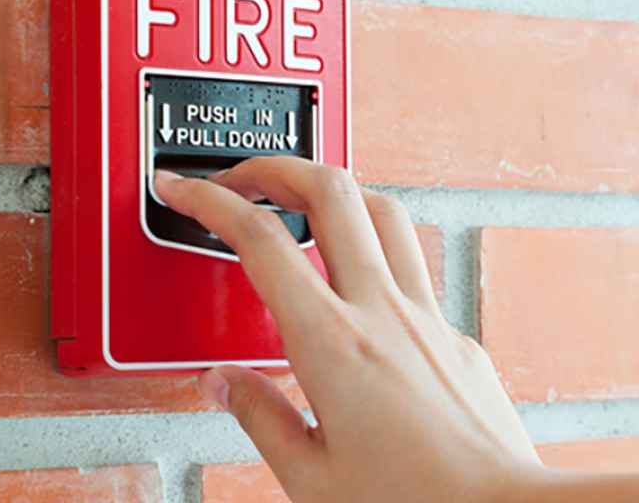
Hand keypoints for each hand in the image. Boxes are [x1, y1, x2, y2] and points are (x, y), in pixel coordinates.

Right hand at [155, 157, 545, 501]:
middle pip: (331, 192)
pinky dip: (373, 248)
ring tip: (299, 198)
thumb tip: (226, 382)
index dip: (212, 201)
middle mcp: (383, 314)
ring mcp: (426, 317)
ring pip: (382, 210)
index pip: (261, 241)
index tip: (183, 188)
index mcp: (332, 344)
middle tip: (242, 175)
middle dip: (276, 166)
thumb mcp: (310, 478)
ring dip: (333, 189)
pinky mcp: (454, 335)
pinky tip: (356, 274)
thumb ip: (261, 417)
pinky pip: (412, 265)